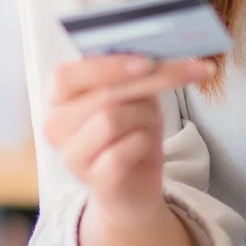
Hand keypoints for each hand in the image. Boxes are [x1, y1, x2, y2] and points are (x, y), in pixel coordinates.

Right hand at [43, 54, 210, 222]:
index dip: (106, 66)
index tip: (146, 61)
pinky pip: (124, 150)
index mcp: (59, 98)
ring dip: (145, 117)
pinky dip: (144, 144)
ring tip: (149, 124)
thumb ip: (132, 75)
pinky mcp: (94, 181)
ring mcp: (71, 156)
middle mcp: (56, 126)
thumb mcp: (132, 97)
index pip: (66, 75)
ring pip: (112, 119)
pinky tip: (143, 149)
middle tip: (189, 71)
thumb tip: (155, 55)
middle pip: (101, 95)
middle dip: (149, 81)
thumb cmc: (129, 135)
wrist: (133, 190)